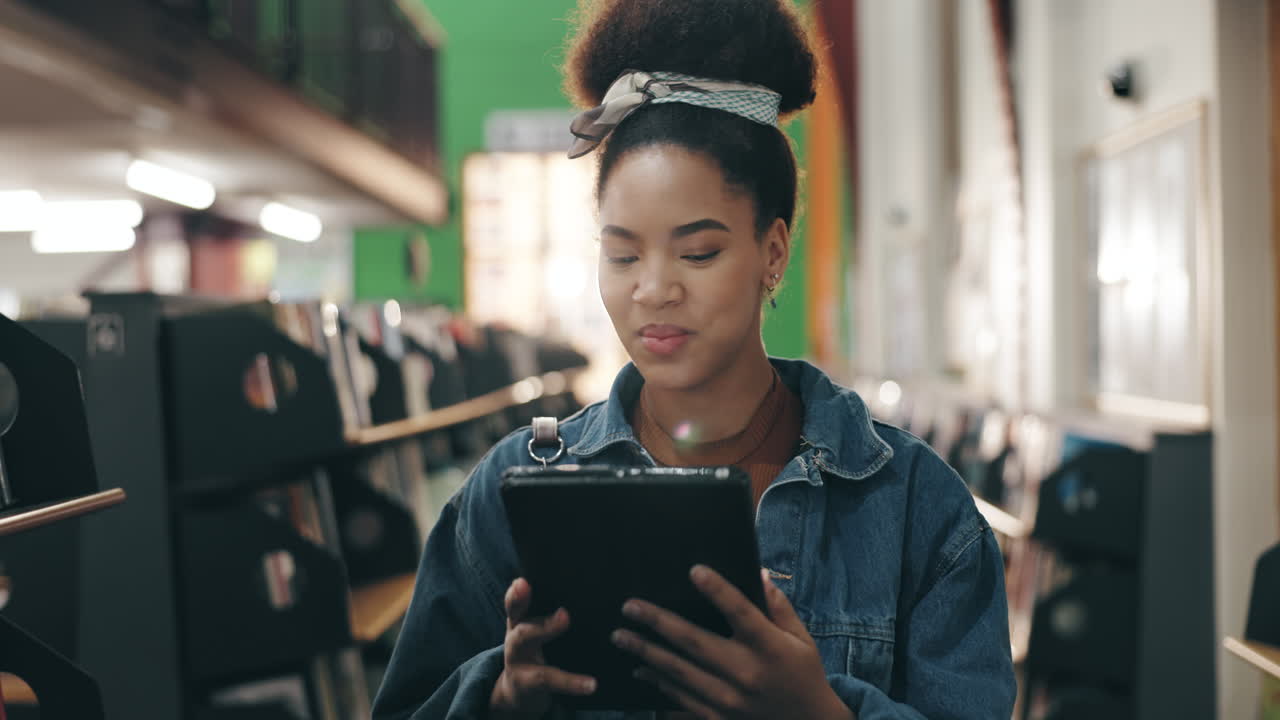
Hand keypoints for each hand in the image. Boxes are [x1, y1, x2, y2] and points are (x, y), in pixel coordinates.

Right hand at [490, 578, 597, 718]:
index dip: (516, 595)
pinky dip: (572, 684)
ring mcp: (521, 668)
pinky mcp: (530, 687)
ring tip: (580, 648)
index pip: (515, 606)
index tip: (522, 583)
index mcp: (519, 623)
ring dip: (562, 668)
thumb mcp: (533, 623)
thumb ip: (546, 603)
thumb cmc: (533, 646)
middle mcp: (516, 643)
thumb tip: (580, 577)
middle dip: (543, 626)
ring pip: (537, 662)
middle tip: (564, 616)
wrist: (517, 687)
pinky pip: (552, 684)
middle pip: (523, 633)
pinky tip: (592, 684)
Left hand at [612, 567, 854, 719]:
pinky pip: (682, 700)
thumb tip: (759, 574)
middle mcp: (747, 673)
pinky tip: (640, 668)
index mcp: (770, 648)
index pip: (741, 613)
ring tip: (621, 637)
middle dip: (659, 623)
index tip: (695, 570)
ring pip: (680, 673)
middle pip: (696, 643)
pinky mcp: (719, 718)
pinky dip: (659, 684)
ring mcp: (731, 700)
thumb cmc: (803, 672)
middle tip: (630, 607)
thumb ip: (778, 607)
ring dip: (647, 653)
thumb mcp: (800, 637)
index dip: (718, 591)